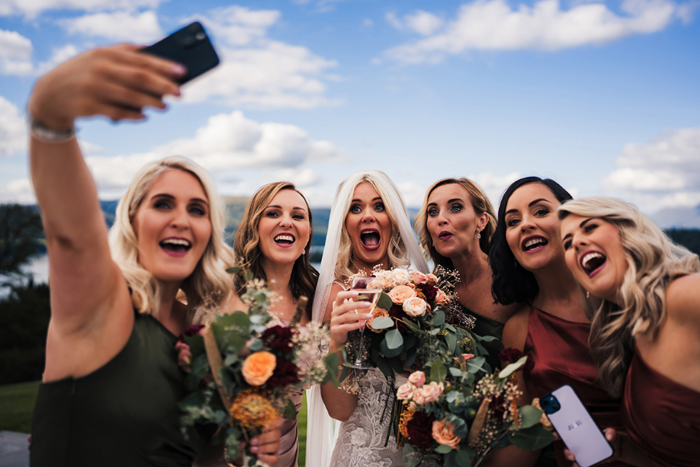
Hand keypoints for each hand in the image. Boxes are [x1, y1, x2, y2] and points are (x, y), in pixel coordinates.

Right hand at [28, 44, 185, 129]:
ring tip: (164, 106)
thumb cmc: (84, 73)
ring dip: (151, 102)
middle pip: (139, 78)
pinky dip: (133, 115)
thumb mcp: (99, 57)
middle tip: (179, 93)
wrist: (50, 94)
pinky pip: (118, 113)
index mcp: (105, 54)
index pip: (140, 59)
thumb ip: (125, 53)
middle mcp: (99, 69)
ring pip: (131, 97)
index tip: (183, 72)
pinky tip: (144, 115)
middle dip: (163, 86)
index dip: (164, 66)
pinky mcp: (88, 107)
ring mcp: (93, 88)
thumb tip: (156, 54)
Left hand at [248, 417, 283, 464]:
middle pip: (276, 434)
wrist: (250, 453)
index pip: (278, 421)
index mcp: (270, 427)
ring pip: (275, 446)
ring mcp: (276, 447)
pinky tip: (259, 456)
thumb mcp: (247, 436)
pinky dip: (266, 458)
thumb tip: (243, 443)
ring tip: (252, 449)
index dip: (274, 423)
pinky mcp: (275, 457)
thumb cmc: (250, 441)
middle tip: (252, 442)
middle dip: (264, 438)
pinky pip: (274, 458)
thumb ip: (245, 437)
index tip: (263, 426)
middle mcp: (275, 436)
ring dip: (263, 448)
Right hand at [329, 290, 372, 350]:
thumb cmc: (344, 323)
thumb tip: (366, 302)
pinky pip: (346, 327)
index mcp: (337, 306)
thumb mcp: (347, 314)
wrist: (337, 337)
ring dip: (360, 316)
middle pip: (345, 306)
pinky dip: (355, 325)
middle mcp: (334, 312)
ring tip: (369, 316)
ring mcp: (334, 321)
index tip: (357, 293)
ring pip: (347, 317)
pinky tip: (362, 324)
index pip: (340, 296)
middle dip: (358, 305)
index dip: (347, 294)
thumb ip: (353, 308)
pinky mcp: (335, 330)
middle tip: (368, 304)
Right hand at [564, 428, 650, 466]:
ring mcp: (582, 452)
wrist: (617, 448)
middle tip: (572, 454)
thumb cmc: (611, 437)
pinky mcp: (587, 460)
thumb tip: (609, 436)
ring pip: (572, 456)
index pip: (568, 431)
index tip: (556, 433)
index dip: (559, 431)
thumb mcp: (612, 433)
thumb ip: (611, 433)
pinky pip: (580, 464)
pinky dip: (578, 466)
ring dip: (571, 459)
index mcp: (582, 433)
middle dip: (566, 451)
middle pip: (568, 446)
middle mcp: (580, 442)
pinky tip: (579, 466)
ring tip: (576, 461)